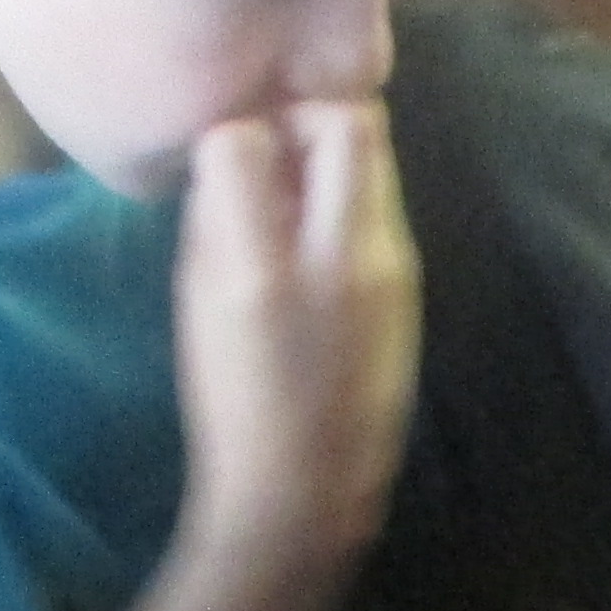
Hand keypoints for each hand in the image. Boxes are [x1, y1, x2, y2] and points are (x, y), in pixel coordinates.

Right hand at [174, 98, 419, 580]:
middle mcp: (343, 256)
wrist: (306, 491)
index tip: (227, 158)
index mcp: (270, 265)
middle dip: (307, 118)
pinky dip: (350, 204)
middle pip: (350, 123)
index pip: (253, 136)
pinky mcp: (409, 289)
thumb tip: (235, 148)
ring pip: (376, 161)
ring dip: (334, 159)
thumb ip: (217, 213)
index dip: (238, 131)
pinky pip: (382, 209)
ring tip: (293, 203)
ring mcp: (390, 271)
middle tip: (275, 156)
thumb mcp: (201, 297)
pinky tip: (319, 247)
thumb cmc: (232, 400)